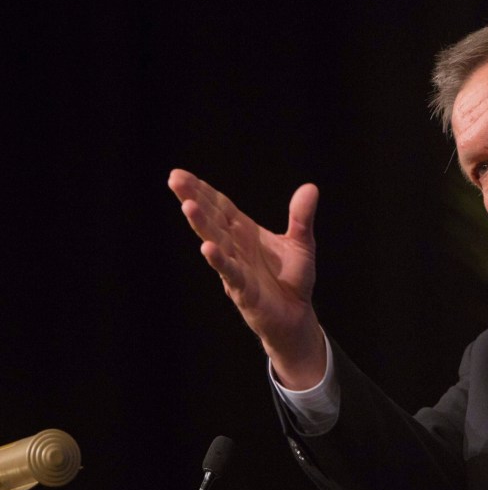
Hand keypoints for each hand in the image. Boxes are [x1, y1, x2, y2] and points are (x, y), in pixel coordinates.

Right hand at [168, 169, 325, 388]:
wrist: (296, 315)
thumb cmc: (292, 279)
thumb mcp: (301, 243)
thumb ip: (301, 217)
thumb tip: (311, 187)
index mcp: (245, 233)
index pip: (220, 207)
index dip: (203, 190)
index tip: (181, 174)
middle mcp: (236, 247)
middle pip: (212, 219)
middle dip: (193, 199)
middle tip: (174, 179)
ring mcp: (236, 267)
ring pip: (216, 242)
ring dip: (202, 225)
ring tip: (188, 206)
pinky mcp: (244, 289)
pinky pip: (230, 272)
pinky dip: (219, 260)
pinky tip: (207, 247)